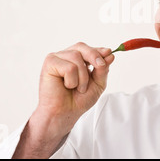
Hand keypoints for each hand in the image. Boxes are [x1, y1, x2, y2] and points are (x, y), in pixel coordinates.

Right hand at [13, 42, 114, 157]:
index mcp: (76, 60)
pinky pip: (69, 67)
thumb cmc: (78, 100)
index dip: (99, 50)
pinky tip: (66, 86)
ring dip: (82, 76)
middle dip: (94, 56)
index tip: (109, 53)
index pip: (88, 49)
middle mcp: (66, 56)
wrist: (64, 114)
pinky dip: (72, 80)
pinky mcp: (49, 63)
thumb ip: (103, 69)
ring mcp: (56, 58)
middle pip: (82, 46)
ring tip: (77, 88)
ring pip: (77, 57)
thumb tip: (109, 55)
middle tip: (100, 66)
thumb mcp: (97, 84)